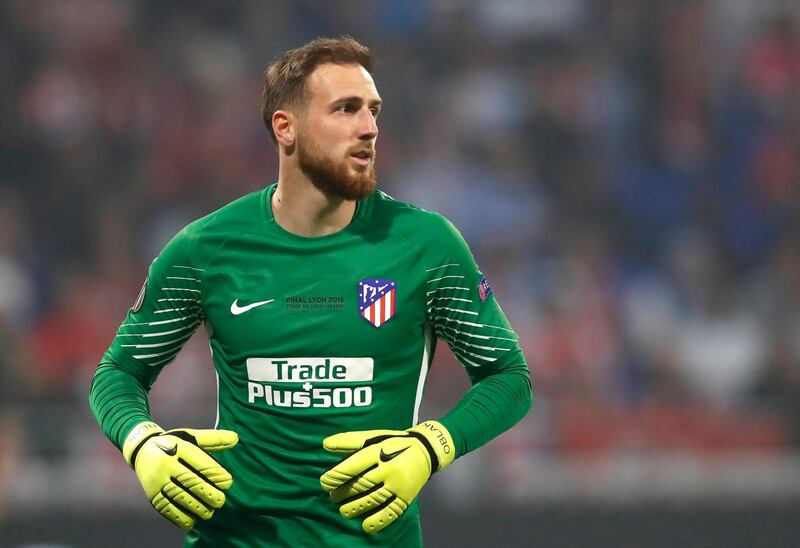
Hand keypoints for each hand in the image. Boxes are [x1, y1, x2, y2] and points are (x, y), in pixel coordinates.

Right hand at [122, 422, 238, 529]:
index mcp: (179, 448)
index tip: (228, 483)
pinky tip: (191, 522)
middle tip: (221, 501)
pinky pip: (165, 507)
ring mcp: (157, 479)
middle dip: (206, 492)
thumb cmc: (175, 444)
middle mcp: (166, 463)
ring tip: (209, 513)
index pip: (199, 462)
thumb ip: (214, 439)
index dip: (214, 473)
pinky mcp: (151, 493)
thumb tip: (236, 438)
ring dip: (194, 506)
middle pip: (189, 480)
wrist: (141, 449)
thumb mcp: (192, 437)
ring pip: (177, 495)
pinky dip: (178, 516)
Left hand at [320, 420, 453, 533]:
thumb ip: (349, 441)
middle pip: (362, 484)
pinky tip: (365, 526)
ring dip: (355, 507)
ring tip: (343, 511)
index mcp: (379, 451)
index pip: (354, 465)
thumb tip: (325, 444)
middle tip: (333, 496)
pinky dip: (378, 521)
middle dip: (344, 492)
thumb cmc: (393, 443)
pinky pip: (391, 512)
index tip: (325, 482)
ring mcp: (399, 484)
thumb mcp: (373, 437)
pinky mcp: (406, 497)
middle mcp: (389, 468)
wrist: (426, 449)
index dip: (337, 475)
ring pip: (374, 499)